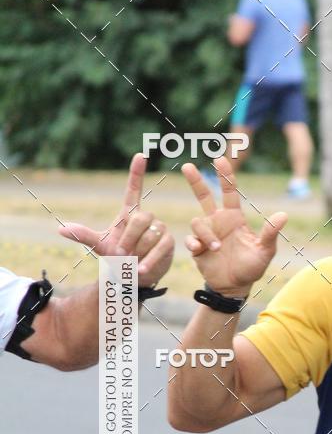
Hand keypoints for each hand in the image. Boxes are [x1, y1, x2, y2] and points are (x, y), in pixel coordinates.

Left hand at [58, 153, 174, 287]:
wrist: (133, 277)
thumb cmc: (118, 258)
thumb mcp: (100, 246)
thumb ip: (84, 236)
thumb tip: (61, 229)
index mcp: (129, 214)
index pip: (133, 190)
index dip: (136, 173)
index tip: (140, 156)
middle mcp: (147, 218)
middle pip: (140, 219)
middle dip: (129, 238)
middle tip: (121, 253)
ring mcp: (160, 229)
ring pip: (150, 235)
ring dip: (137, 251)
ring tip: (132, 263)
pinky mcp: (169, 243)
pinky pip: (160, 248)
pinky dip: (149, 260)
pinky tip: (141, 269)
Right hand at [182, 156, 286, 295]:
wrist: (234, 287)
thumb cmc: (252, 268)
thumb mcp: (265, 251)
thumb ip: (270, 233)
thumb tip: (283, 216)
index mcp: (234, 218)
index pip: (229, 192)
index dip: (225, 176)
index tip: (221, 159)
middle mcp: (218, 222)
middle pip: (204, 196)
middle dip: (196, 180)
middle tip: (187, 166)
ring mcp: (206, 234)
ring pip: (198, 222)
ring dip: (207, 234)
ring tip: (217, 249)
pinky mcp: (196, 247)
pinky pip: (190, 239)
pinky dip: (195, 243)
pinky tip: (201, 250)